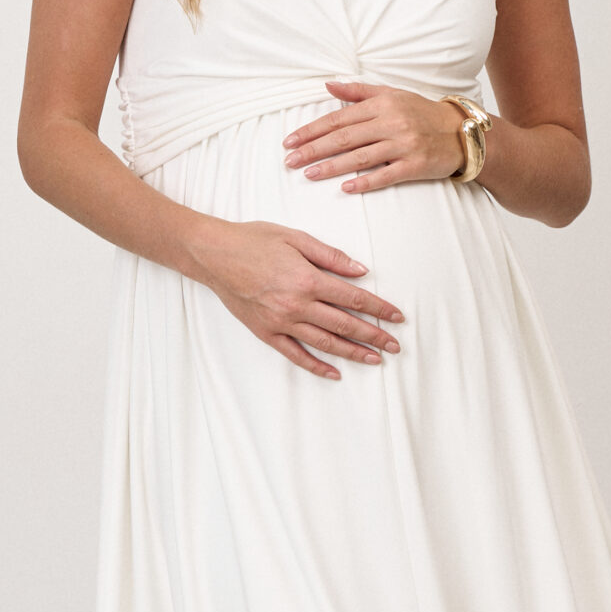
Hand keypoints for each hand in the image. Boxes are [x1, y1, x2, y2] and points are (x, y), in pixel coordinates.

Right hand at [190, 219, 405, 380]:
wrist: (213, 254)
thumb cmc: (253, 240)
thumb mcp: (295, 238)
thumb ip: (330, 256)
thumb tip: (361, 271)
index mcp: (307, 280)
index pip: (353, 298)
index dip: (379, 308)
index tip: (397, 317)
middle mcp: (297, 305)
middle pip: (345, 325)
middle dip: (374, 336)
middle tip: (395, 346)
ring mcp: (281, 322)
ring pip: (325, 343)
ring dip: (353, 353)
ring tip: (374, 360)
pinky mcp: (266, 332)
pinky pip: (295, 355)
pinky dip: (316, 366)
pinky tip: (335, 373)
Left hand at [282, 80, 466, 193]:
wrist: (461, 132)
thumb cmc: (421, 112)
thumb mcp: (392, 94)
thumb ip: (358, 92)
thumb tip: (327, 86)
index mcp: (382, 104)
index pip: (339, 118)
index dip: (312, 130)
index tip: (290, 141)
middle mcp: (391, 122)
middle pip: (344, 138)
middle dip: (313, 149)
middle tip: (290, 161)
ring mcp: (404, 144)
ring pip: (360, 157)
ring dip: (331, 167)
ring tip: (309, 174)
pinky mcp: (415, 165)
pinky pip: (385, 175)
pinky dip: (365, 182)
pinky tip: (345, 188)